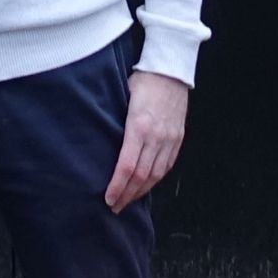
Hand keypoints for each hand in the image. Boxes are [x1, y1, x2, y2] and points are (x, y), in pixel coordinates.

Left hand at [104, 71, 190, 213]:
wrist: (170, 71)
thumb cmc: (142, 82)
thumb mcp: (122, 99)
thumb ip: (115, 124)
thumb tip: (100, 146)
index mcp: (138, 126)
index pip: (127, 166)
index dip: (117, 186)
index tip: (108, 198)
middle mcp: (156, 136)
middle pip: (141, 176)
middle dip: (127, 195)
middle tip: (115, 207)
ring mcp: (169, 139)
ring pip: (156, 174)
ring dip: (141, 191)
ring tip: (128, 201)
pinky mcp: (178, 138)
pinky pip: (167, 166)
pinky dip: (155, 180)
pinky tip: (145, 186)